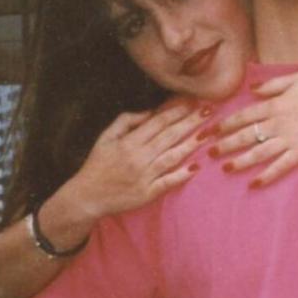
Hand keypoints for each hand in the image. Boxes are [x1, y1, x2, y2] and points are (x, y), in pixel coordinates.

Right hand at [70, 100, 208, 219]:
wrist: (87, 196)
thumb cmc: (97, 165)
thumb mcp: (105, 137)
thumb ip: (126, 121)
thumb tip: (150, 112)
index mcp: (129, 142)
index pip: (158, 122)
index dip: (177, 111)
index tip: (193, 102)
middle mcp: (139, 157)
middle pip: (169, 136)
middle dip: (191, 122)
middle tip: (209, 111)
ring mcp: (144, 176)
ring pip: (172, 157)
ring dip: (191, 145)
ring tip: (208, 134)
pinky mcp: (148, 193)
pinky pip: (168, 182)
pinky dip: (182, 175)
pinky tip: (196, 167)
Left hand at [206, 71, 297, 185]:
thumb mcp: (296, 78)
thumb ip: (272, 85)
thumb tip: (252, 90)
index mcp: (275, 104)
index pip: (243, 116)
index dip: (225, 124)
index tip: (210, 131)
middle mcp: (278, 123)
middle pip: (245, 135)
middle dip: (225, 145)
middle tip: (209, 153)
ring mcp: (290, 139)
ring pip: (259, 152)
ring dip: (241, 161)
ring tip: (226, 169)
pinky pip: (281, 166)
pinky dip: (267, 175)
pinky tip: (254, 183)